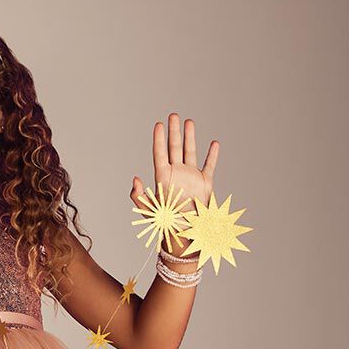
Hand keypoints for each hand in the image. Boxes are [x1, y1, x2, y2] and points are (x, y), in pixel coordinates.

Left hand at [130, 112, 219, 249]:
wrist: (185, 233)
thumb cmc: (165, 224)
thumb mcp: (148, 211)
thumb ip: (138, 196)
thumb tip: (135, 179)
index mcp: (163, 178)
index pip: (159, 153)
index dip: (158, 139)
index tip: (158, 124)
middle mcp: (176, 174)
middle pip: (174, 148)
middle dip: (173, 132)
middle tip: (173, 115)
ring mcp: (191, 177)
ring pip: (190, 152)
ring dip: (190, 137)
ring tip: (188, 122)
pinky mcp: (205, 183)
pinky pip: (209, 166)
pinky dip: (212, 155)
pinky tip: (214, 144)